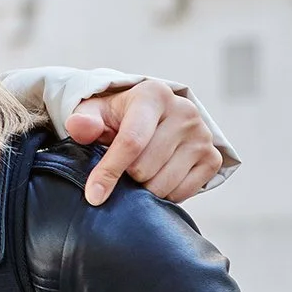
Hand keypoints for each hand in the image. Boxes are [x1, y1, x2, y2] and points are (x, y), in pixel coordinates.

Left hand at [65, 80, 226, 206]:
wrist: (152, 119)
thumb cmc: (118, 118)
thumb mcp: (96, 114)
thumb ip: (84, 121)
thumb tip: (78, 127)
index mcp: (153, 95)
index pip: (131, 141)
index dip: (109, 172)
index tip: (93, 196)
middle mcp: (184, 111)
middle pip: (145, 168)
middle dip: (126, 176)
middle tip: (124, 166)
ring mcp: (203, 135)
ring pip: (163, 184)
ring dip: (144, 187)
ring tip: (140, 170)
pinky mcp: (213, 157)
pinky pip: (183, 192)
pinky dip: (165, 193)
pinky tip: (158, 176)